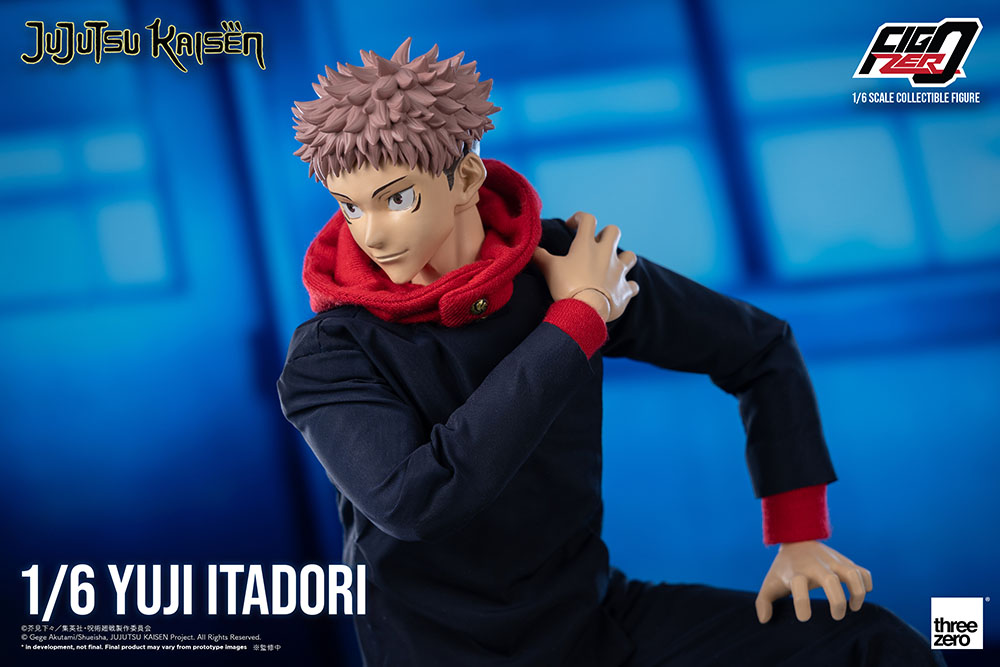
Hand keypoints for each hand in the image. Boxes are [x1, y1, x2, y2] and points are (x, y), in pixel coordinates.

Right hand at [532, 212, 639, 321]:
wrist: (586, 310)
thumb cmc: (567, 286)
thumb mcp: (549, 268)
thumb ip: (540, 256)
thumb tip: (530, 250)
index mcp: (587, 245)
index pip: (588, 220)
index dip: (580, 218)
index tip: (572, 226)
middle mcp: (606, 254)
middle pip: (614, 231)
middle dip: (606, 234)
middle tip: (596, 243)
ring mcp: (618, 271)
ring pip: (630, 256)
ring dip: (624, 258)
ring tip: (614, 265)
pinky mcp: (625, 290)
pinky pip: (632, 286)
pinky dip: (627, 287)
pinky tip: (621, 290)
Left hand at [755, 540, 872, 622]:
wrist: (796, 539)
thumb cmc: (784, 568)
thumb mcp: (770, 582)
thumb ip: (763, 601)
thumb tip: (764, 620)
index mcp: (796, 572)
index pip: (799, 585)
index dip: (802, 603)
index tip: (805, 618)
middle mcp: (815, 566)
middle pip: (829, 580)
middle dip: (836, 601)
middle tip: (837, 616)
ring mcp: (832, 562)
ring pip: (852, 574)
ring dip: (858, 593)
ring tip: (853, 607)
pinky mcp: (845, 562)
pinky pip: (863, 571)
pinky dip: (866, 584)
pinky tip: (859, 595)